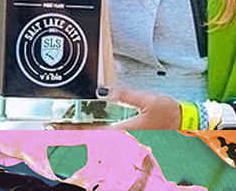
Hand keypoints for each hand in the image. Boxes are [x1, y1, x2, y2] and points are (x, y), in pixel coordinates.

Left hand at [47, 88, 179, 129]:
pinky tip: (87, 132)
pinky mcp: (129, 140)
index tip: (55, 126)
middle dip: (69, 136)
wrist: (183, 123)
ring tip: (63, 129)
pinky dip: (92, 137)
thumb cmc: (168, 112)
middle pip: (89, 142)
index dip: (71, 131)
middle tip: (51, 128)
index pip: (91, 133)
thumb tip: (105, 91)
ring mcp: (126, 142)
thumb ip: (126, 95)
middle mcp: (123, 141)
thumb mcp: (147, 99)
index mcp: (124, 132)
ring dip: (79, 137)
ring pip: (96, 143)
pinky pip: (106, 141)